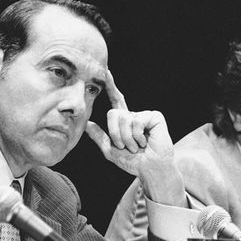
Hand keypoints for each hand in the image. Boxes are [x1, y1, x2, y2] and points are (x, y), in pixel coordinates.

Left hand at [86, 71, 184, 205]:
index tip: (106, 72)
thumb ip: (99, 136)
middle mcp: (133, 115)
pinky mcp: (154, 116)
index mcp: (124, 121)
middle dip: (115, 134)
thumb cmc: (132, 162)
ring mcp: (144, 115)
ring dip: (127, 138)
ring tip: (137, 146)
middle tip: (126, 147)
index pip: (115, 100)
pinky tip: (145, 142)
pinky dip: (137, 136)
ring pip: (123, 119)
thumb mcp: (110, 150)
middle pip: (113, 114)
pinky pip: (136, 121)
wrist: (149, 169)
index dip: (111, 86)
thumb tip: (87, 124)